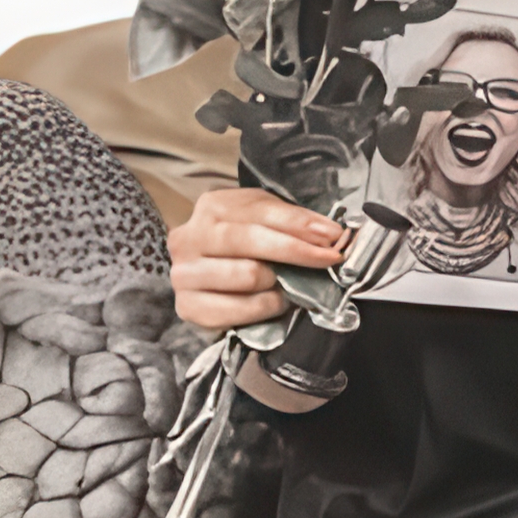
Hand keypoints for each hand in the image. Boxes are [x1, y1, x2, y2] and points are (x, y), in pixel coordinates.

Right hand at [169, 187, 347, 332]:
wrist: (209, 269)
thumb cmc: (246, 238)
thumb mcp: (266, 218)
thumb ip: (294, 221)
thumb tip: (331, 234)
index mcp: (212, 207)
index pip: (262, 213)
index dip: (301, 225)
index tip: (333, 236)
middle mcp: (189, 238)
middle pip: (251, 242)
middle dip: (297, 252)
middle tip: (328, 259)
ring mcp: (183, 274)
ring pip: (247, 276)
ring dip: (279, 282)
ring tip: (290, 282)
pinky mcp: (186, 307)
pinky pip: (237, 310)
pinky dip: (265, 307)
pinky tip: (275, 300)